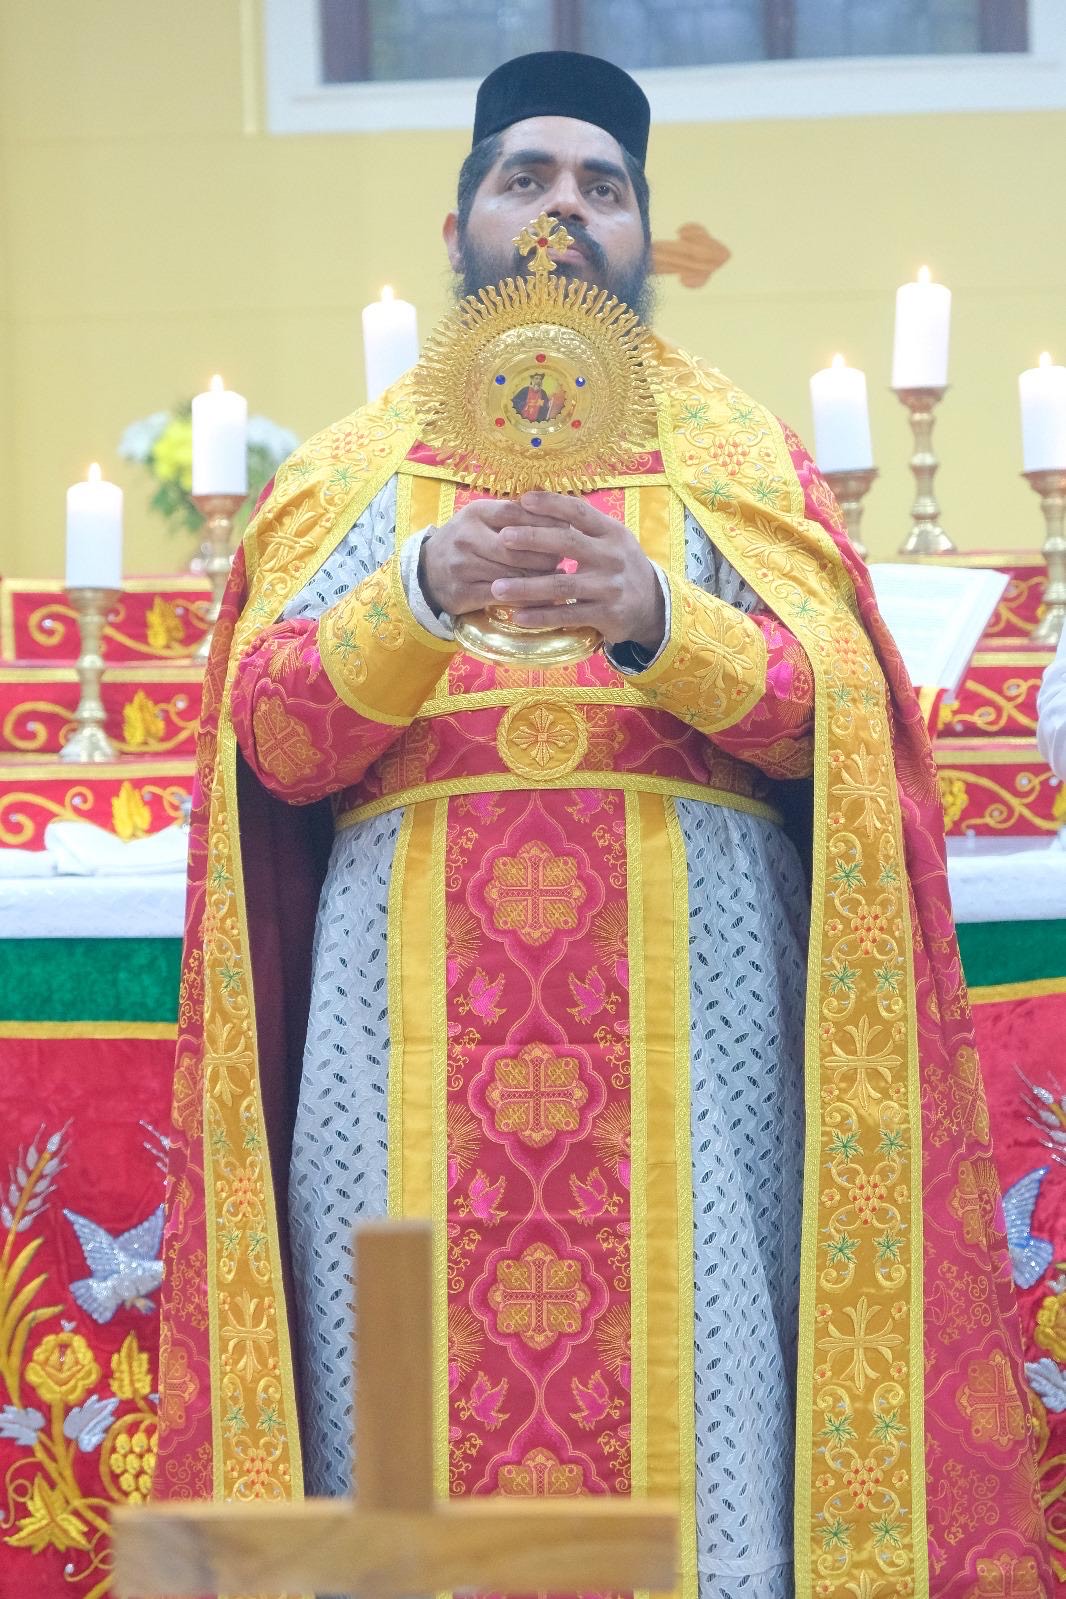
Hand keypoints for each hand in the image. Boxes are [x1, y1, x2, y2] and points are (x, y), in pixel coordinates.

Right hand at [419, 498, 563, 617]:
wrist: (427, 572)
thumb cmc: (465, 542)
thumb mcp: (482, 520)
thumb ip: (514, 516)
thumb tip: (560, 515)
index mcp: (475, 513)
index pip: (516, 513)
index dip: (544, 521)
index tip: (566, 529)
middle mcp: (467, 537)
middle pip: (518, 547)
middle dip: (546, 554)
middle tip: (563, 557)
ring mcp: (464, 566)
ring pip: (514, 574)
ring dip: (540, 578)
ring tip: (556, 577)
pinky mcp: (464, 592)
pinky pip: (504, 596)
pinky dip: (527, 598)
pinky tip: (542, 598)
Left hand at [486, 491, 665, 650]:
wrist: (653, 605)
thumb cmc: (620, 567)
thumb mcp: (611, 540)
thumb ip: (582, 526)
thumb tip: (537, 503)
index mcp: (612, 533)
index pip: (579, 511)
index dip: (551, 504)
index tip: (523, 500)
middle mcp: (612, 557)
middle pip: (568, 543)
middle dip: (532, 539)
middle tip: (502, 538)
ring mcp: (610, 587)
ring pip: (562, 585)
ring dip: (526, 587)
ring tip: (497, 587)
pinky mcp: (607, 614)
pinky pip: (568, 615)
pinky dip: (542, 616)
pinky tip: (519, 616)